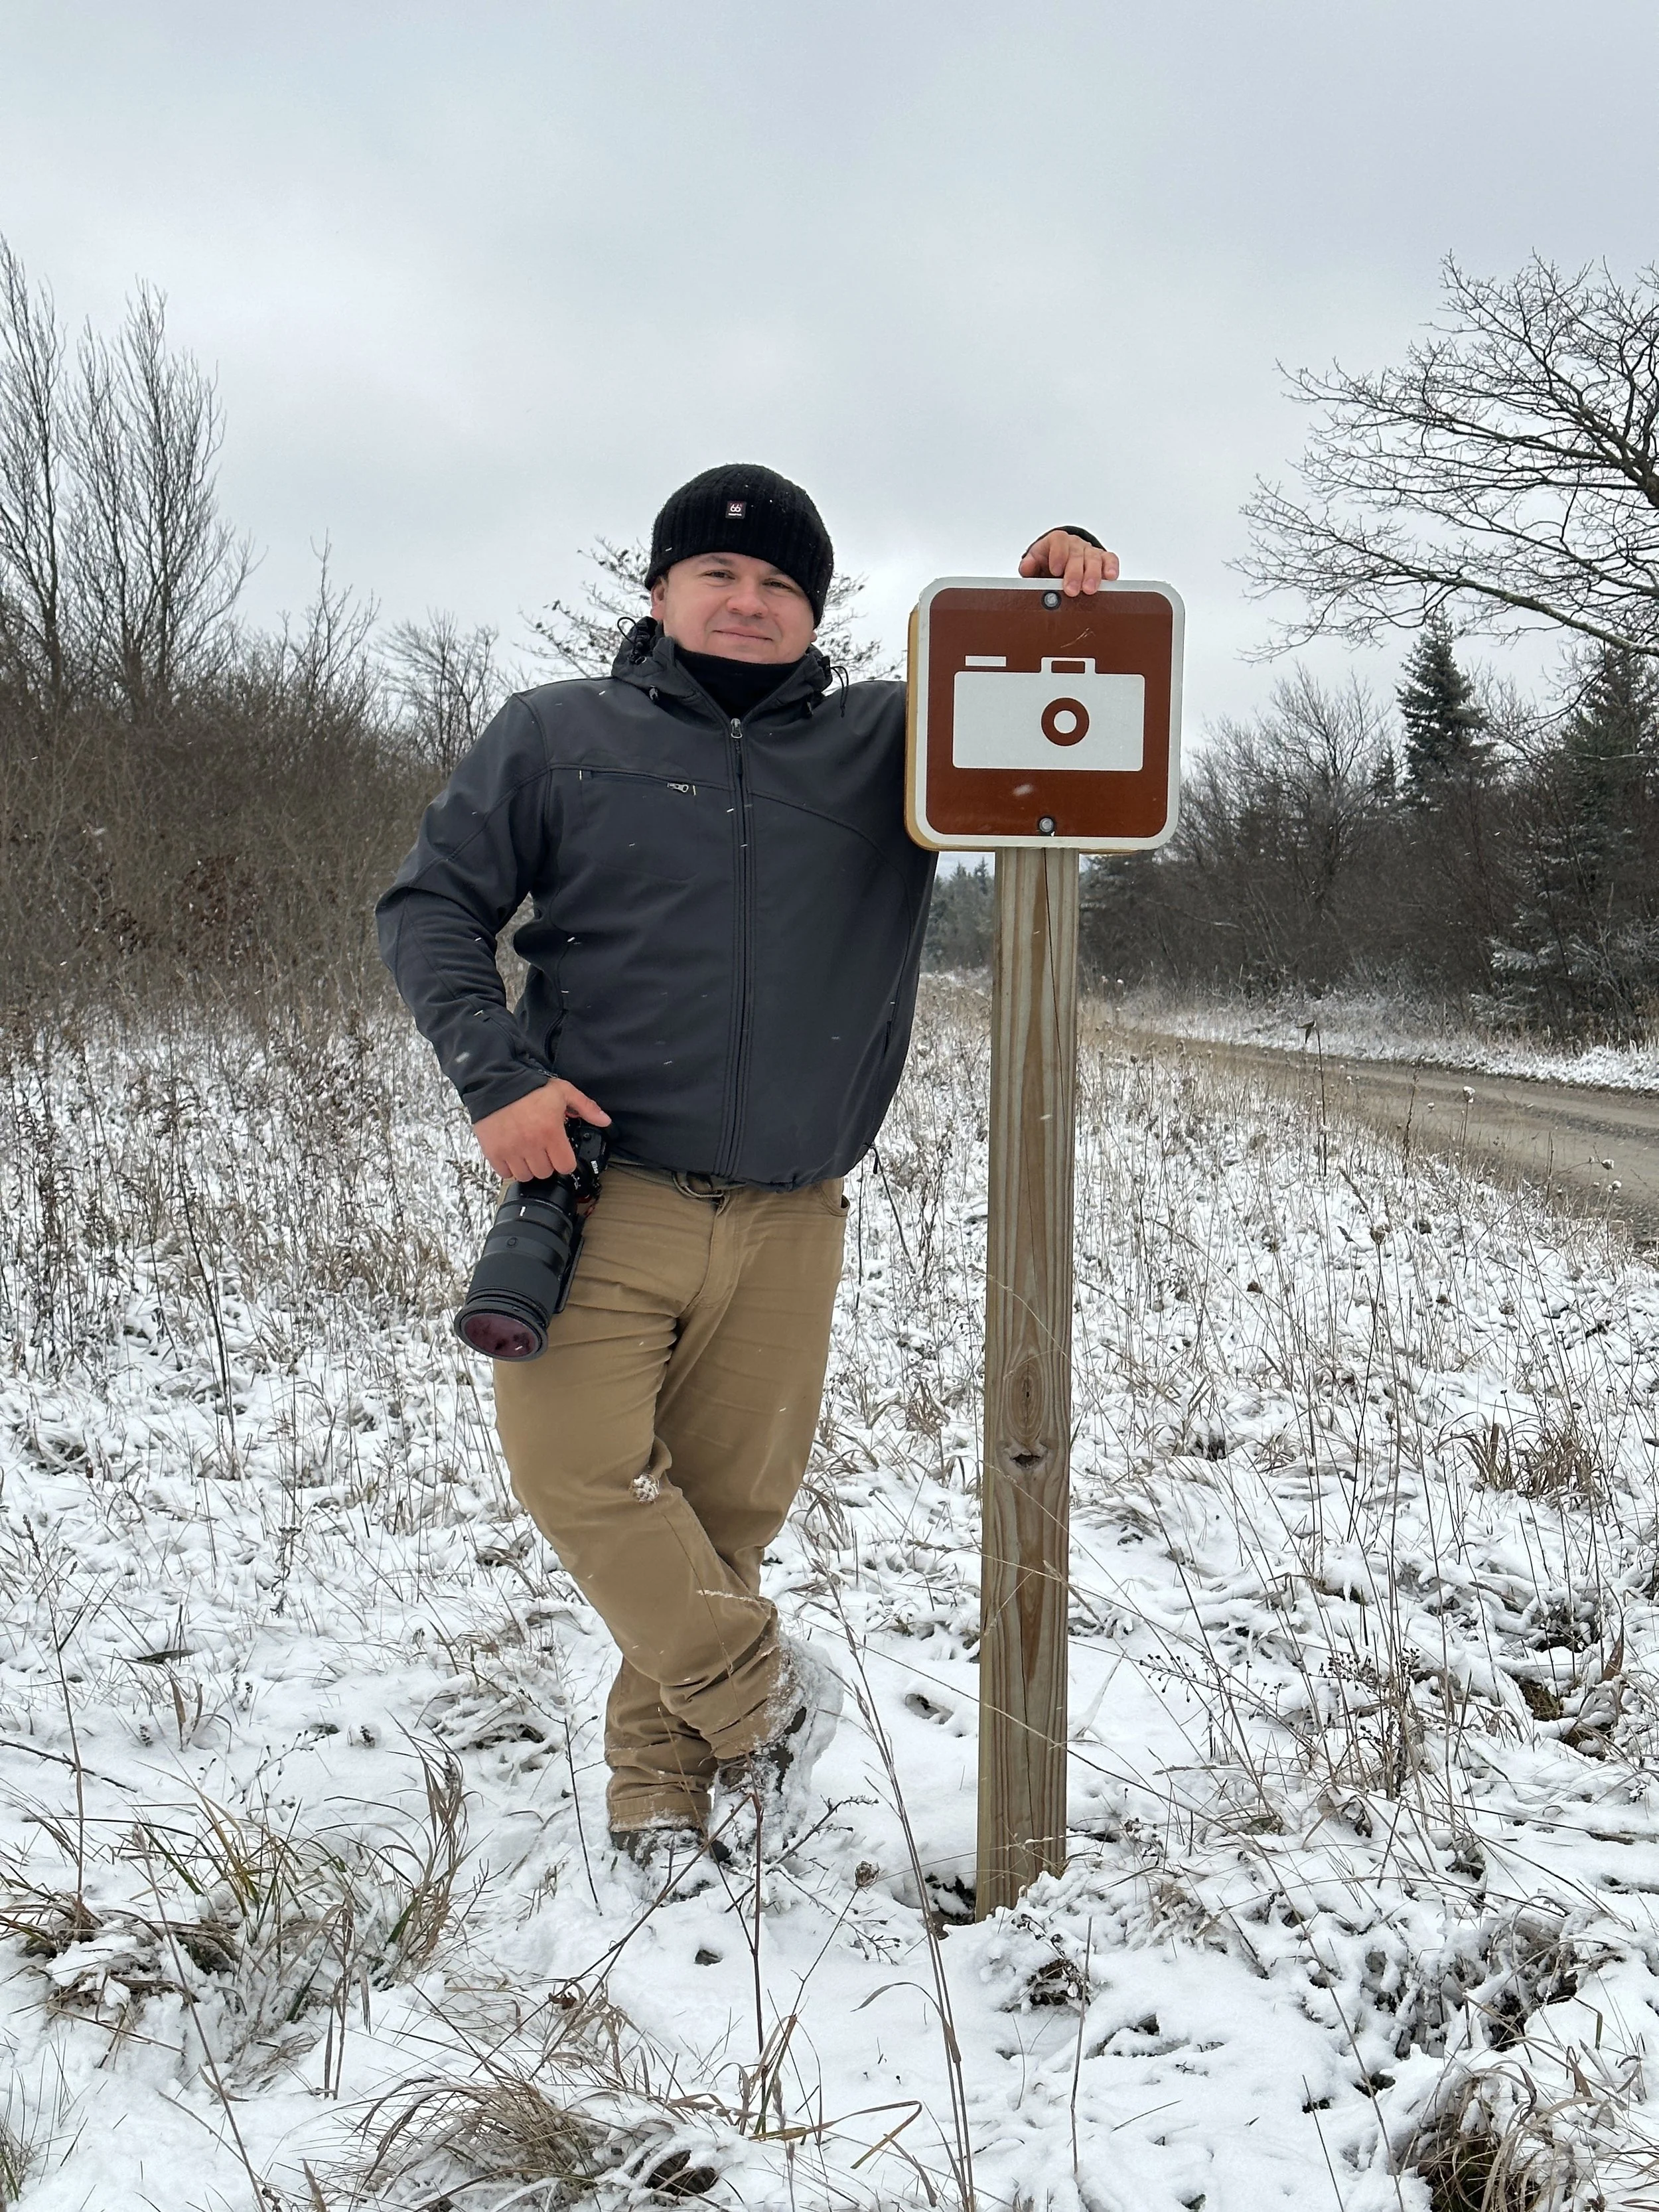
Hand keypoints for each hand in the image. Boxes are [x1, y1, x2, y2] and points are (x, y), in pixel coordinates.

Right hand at [473, 1077, 610, 1181]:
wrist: (497, 1082)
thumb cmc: (530, 1087)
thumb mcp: (563, 1091)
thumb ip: (586, 1107)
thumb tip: (605, 1121)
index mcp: (551, 1132)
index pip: (565, 1167)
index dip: (565, 1162)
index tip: (561, 1155)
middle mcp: (531, 1144)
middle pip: (545, 1173)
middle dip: (546, 1164)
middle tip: (543, 1150)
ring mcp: (511, 1150)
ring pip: (525, 1176)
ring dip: (528, 1168)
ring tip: (527, 1152)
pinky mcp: (493, 1151)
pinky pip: (504, 1173)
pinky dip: (509, 1168)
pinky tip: (512, 1154)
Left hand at [1019, 529, 1119, 595]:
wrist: (1060, 562)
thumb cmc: (1047, 564)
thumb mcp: (1034, 564)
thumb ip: (1029, 566)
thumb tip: (1027, 566)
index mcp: (1056, 542)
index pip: (1058, 541)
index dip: (1058, 555)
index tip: (1056, 570)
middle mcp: (1074, 544)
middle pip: (1076, 554)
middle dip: (1074, 573)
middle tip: (1072, 589)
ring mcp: (1089, 551)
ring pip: (1093, 559)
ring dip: (1092, 575)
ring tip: (1089, 589)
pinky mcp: (1103, 559)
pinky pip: (1110, 559)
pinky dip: (1111, 567)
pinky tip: (1110, 577)